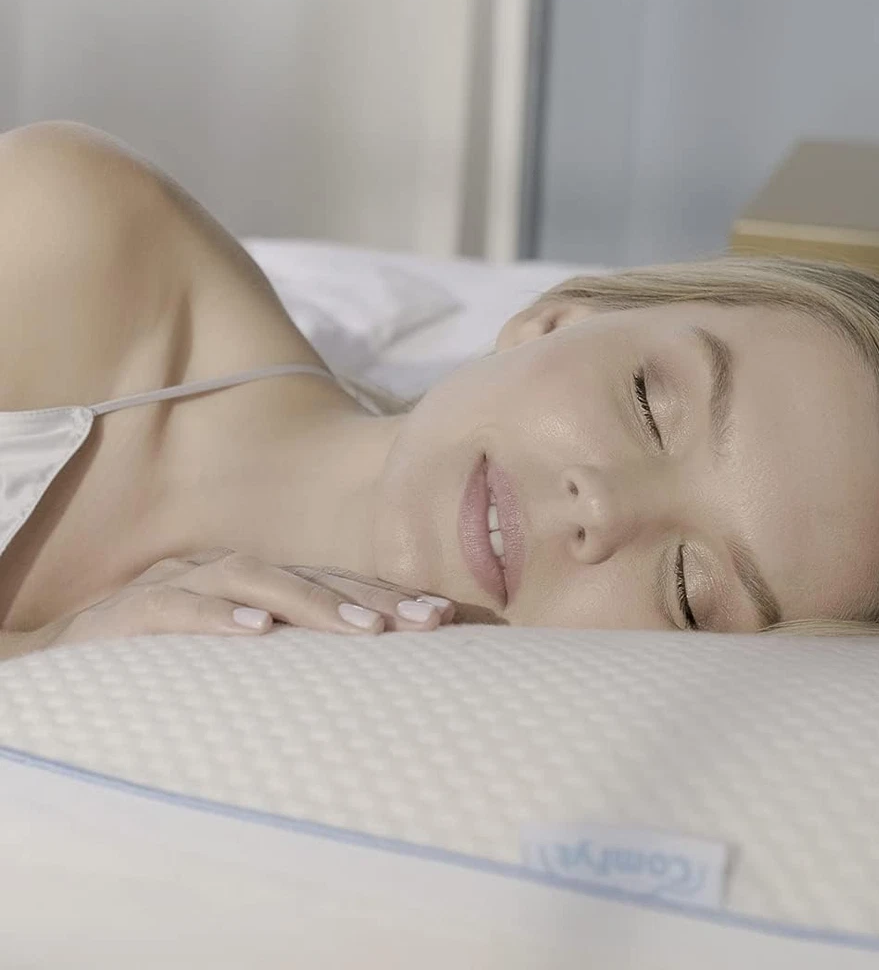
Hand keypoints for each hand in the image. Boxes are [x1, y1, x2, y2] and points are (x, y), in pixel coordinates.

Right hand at [28, 548, 455, 652]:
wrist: (52, 674)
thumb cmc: (158, 669)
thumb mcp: (231, 664)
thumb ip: (288, 659)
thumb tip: (365, 684)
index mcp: (251, 584)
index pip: (332, 584)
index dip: (389, 597)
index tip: (448, 619)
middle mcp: (221, 573)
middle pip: (309, 574)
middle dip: (374, 597)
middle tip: (433, 623)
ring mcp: (176, 586)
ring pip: (253, 578)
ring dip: (313, 603)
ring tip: (369, 632)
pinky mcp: (127, 616)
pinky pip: (175, 609)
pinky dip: (217, 619)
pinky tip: (258, 634)